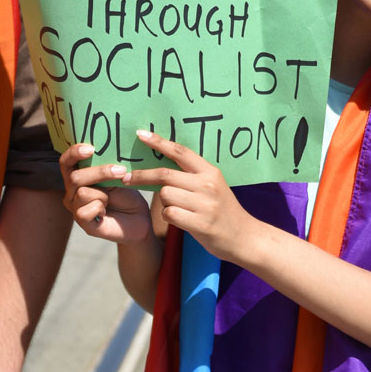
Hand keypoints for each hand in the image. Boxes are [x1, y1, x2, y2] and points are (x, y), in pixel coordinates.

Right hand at [60, 143, 152, 244]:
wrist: (139, 219)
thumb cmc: (127, 194)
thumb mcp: (116, 175)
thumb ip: (105, 164)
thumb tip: (104, 148)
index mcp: (77, 177)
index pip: (65, 162)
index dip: (74, 153)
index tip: (91, 148)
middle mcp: (71, 192)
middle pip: (75, 177)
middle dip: (100, 172)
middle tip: (121, 171)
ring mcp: (75, 208)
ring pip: (82, 193)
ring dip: (103, 194)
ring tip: (111, 199)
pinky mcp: (83, 223)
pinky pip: (84, 211)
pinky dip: (99, 208)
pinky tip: (105, 212)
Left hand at [126, 130, 251, 260]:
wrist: (244, 237)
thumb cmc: (223, 211)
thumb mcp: (213, 187)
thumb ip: (191, 177)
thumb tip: (161, 169)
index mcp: (210, 172)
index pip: (180, 152)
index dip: (159, 142)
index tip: (141, 134)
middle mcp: (207, 185)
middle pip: (165, 175)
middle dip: (142, 176)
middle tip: (126, 178)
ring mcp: (205, 204)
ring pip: (165, 195)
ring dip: (164, 203)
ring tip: (179, 209)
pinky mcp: (200, 223)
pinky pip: (170, 214)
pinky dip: (170, 217)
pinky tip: (182, 220)